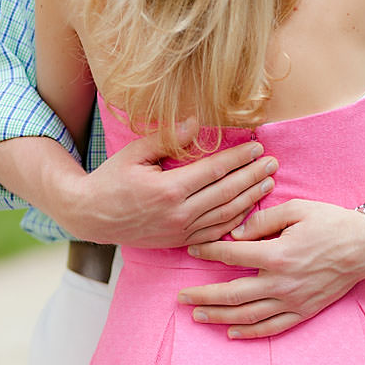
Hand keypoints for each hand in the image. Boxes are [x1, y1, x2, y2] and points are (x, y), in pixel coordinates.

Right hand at [49, 120, 277, 247]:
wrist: (91, 217)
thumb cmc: (111, 180)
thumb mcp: (133, 154)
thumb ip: (167, 138)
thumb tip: (197, 122)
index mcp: (168, 189)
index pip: (214, 171)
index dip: (238, 159)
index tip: (257, 148)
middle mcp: (179, 213)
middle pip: (226, 192)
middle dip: (252, 176)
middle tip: (273, 163)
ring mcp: (181, 231)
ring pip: (226, 215)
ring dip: (251, 198)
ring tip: (269, 183)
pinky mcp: (181, 242)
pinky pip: (216, 232)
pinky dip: (236, 221)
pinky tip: (250, 209)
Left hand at [178, 199, 364, 337]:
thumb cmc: (331, 222)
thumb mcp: (296, 208)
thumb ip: (263, 219)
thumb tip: (235, 234)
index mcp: (277, 253)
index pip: (231, 254)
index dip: (208, 251)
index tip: (192, 249)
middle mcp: (282, 282)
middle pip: (232, 293)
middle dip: (203, 296)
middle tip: (181, 297)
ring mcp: (293, 300)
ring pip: (248, 315)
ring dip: (219, 317)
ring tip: (197, 316)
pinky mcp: (304, 311)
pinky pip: (272, 327)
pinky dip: (250, 332)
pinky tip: (231, 332)